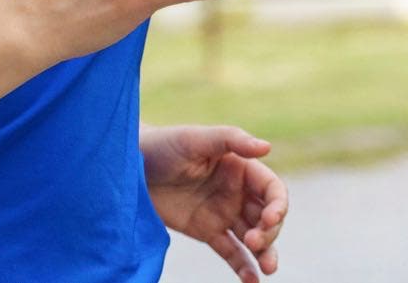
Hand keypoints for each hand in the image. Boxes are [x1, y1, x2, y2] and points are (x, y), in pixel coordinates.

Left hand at [141, 123, 285, 280]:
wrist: (130, 167)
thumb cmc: (164, 145)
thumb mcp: (196, 139)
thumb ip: (231, 140)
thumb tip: (267, 147)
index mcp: (241, 168)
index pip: (272, 190)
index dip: (277, 206)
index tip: (269, 219)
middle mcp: (237, 192)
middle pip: (267, 217)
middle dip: (269, 232)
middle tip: (254, 241)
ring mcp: (223, 214)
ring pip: (254, 238)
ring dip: (265, 253)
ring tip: (268, 269)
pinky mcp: (207, 231)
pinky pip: (231, 252)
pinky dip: (244, 267)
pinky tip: (252, 281)